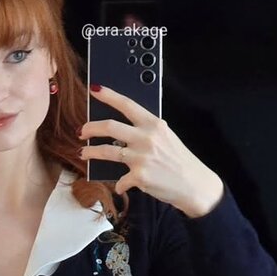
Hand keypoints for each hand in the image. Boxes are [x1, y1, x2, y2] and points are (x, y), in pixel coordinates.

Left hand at [80, 84, 224, 217]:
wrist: (194, 185)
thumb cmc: (179, 161)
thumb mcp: (166, 138)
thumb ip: (146, 132)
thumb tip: (122, 132)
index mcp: (153, 124)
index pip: (127, 105)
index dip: (109, 96)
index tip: (95, 89)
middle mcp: (146, 138)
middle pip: (109, 127)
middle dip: (90, 128)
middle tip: (82, 131)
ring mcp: (142, 157)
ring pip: (106, 151)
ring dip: (91, 152)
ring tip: (83, 153)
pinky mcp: (139, 176)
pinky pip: (120, 180)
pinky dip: (119, 184)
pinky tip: (121, 185)